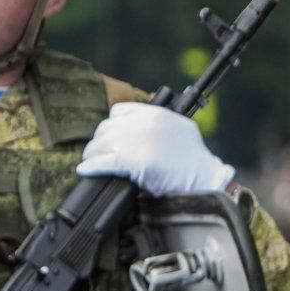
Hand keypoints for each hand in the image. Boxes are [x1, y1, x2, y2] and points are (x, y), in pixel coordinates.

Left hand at [77, 102, 235, 195]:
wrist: (203, 178)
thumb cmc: (194, 159)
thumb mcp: (182, 129)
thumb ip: (162, 124)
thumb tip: (145, 127)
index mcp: (155, 114)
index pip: (120, 111)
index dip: (113, 124)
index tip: (112, 135)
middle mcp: (143, 125)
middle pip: (106, 128)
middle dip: (101, 141)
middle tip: (99, 151)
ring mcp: (136, 143)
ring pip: (100, 144)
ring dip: (93, 153)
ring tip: (91, 161)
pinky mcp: (131, 162)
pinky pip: (102, 162)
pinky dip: (91, 166)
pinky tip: (86, 170)